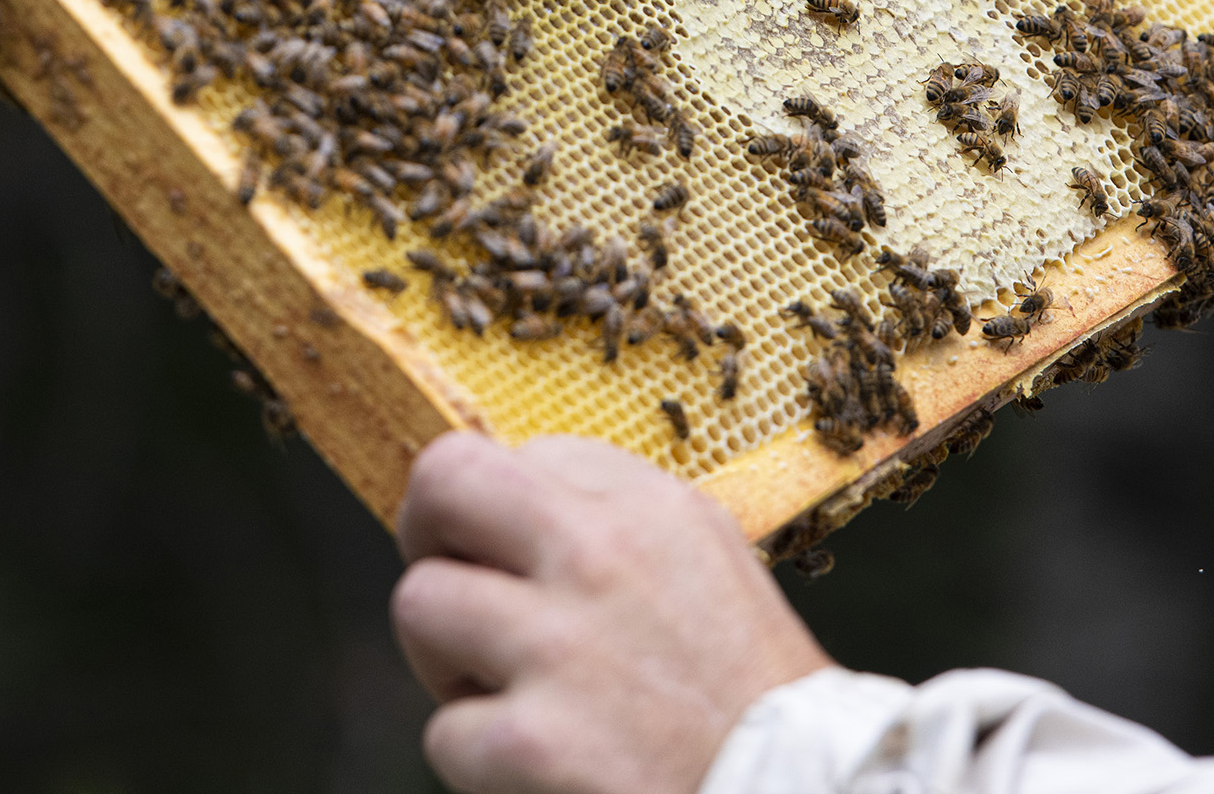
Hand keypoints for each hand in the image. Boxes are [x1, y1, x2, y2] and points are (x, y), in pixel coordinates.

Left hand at [390, 432, 832, 793]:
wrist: (794, 792)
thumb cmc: (750, 693)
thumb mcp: (710, 561)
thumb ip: (621, 523)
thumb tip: (518, 508)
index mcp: (651, 506)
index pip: (526, 453)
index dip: (507, 512)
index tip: (516, 555)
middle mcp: (601, 554)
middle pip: (443, 481)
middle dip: (425, 532)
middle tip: (453, 585)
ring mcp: (560, 645)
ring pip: (419, 603)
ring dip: (446, 659)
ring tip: (506, 691)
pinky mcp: (531, 740)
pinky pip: (445, 731)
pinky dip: (481, 760)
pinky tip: (540, 763)